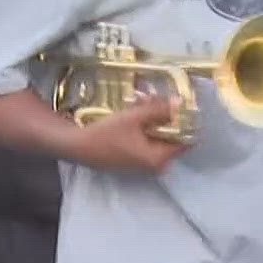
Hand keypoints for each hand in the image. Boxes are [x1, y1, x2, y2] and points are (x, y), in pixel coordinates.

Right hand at [71, 93, 189, 173]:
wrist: (77, 146)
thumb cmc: (106, 134)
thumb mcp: (134, 118)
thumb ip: (159, 110)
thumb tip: (180, 102)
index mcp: (160, 158)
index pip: (185, 140)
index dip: (184, 120)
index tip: (178, 102)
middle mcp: (155, 165)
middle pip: (170, 136)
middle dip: (164, 115)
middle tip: (155, 97)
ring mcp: (143, 163)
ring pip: (157, 136)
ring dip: (152, 118)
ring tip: (142, 100)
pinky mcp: (133, 159)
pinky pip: (146, 140)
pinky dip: (143, 126)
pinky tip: (134, 112)